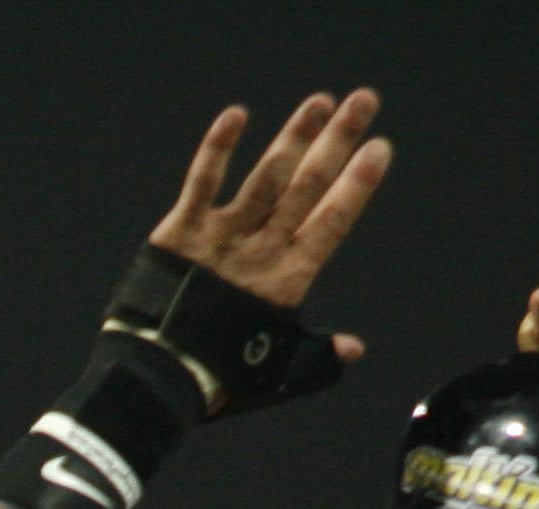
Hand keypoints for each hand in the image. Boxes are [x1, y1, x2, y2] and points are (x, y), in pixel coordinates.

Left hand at [146, 90, 389, 363]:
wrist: (159, 376)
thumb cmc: (219, 378)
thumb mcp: (279, 372)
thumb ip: (319, 355)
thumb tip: (356, 348)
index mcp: (287, 281)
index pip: (332, 223)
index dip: (357, 184)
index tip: (379, 149)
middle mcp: (260, 251)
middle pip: (307, 187)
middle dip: (337, 141)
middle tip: (364, 101)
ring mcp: (221, 237)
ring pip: (266, 177)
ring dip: (294, 136)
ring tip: (319, 102)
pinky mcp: (181, 231)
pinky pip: (202, 182)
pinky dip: (217, 149)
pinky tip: (236, 115)